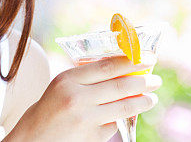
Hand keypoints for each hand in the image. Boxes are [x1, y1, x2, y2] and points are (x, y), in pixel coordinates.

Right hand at [5, 53, 160, 141]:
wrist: (35, 137)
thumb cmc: (51, 107)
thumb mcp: (63, 84)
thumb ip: (87, 76)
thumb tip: (123, 68)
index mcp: (68, 79)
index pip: (107, 66)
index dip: (131, 61)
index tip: (147, 58)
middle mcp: (76, 97)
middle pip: (119, 86)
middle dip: (142, 81)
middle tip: (155, 79)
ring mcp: (85, 119)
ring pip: (123, 107)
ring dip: (141, 101)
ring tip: (151, 98)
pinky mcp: (91, 137)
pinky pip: (112, 125)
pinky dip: (116, 120)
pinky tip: (115, 118)